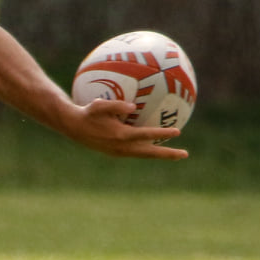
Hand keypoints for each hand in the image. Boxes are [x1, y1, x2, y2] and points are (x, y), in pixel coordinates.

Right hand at [65, 99, 187, 159]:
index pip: (146, 135)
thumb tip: (134, 105)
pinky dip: (149, 151)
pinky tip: (156, 147)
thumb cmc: (87, 113)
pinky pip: (137, 153)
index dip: (162, 134)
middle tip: (185, 154)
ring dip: (161, 154)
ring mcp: (119, 152)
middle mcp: (122, 147)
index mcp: (120, 135)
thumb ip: (116, 105)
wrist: (73, 128)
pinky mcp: (116, 153)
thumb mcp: (99, 105)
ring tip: (176, 154)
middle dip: (168, 154)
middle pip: (150, 152)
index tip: (178, 132)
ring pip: (145, 155)